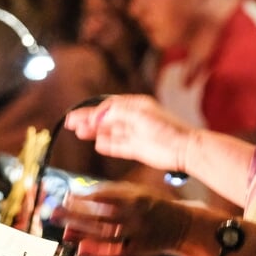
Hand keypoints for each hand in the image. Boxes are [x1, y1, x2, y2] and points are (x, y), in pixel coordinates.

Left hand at [56, 181, 193, 255]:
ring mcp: (138, 233)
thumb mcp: (135, 190)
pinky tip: (81, 249)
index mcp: (134, 197)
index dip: (81, 197)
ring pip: (106, 233)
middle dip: (75, 213)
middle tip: (54, 212)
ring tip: (64, 230)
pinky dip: (98, 252)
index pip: (102, 196)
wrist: (181, 225)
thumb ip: (109, 192)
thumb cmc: (152, 205)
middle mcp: (135, 214)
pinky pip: (116, 252)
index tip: (64, 197)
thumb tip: (78, 194)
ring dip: (83, 232)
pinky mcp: (139, 250)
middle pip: (100, 214)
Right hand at [64, 94, 192, 171]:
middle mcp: (134, 119)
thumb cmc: (166, 129)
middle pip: (106, 118)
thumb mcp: (140, 115)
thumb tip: (97, 115)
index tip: (80, 117)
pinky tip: (97, 145)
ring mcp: (135, 134)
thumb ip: (117, 113)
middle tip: (70, 122)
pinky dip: (107, 145)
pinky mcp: (138, 149)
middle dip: (88, 120)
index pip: (109, 106)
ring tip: (79, 133)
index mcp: (135, 106)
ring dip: (95, 132)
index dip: (93, 111)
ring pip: (110, 132)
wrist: (184, 149)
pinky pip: (118, 146)